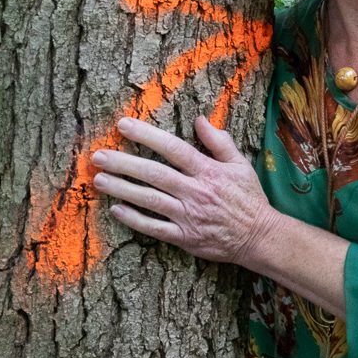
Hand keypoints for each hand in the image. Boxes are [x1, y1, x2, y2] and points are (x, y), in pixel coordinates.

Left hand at [91, 115, 279, 264]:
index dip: (146, 135)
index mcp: (208, 171)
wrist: (259, 236)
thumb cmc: (248, 198)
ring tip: (99, 180)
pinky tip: (117, 209)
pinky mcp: (185, 237)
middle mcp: (195, 191)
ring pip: (150, 200)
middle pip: (154, 173)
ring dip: (122, 189)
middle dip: (123, 163)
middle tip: (98, 156)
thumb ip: (219, 141)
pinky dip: (134, 219)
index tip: (123, 125)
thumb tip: (199, 120)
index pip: (173, 148)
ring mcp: (188, 216)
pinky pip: (155, 228)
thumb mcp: (240, 164)